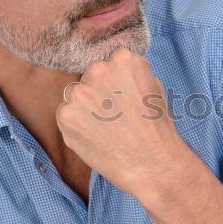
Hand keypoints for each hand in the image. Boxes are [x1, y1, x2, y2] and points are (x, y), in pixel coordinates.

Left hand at [55, 48, 188, 199]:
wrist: (151, 163)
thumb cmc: (157, 128)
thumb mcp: (154, 87)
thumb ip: (131, 73)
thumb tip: (114, 69)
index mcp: (123, 59)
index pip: (109, 63)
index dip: (115, 83)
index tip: (122, 98)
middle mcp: (98, 70)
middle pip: (90, 77)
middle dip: (98, 93)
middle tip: (115, 116)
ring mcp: (79, 93)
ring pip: (76, 96)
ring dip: (86, 109)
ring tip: (107, 129)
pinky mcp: (66, 115)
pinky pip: (67, 115)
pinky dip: (77, 126)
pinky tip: (97, 138)